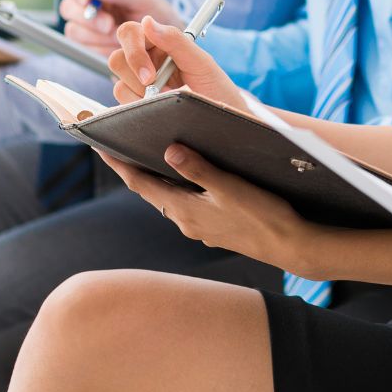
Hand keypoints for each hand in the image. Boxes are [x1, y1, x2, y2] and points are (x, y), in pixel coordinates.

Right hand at [56, 0, 178, 56]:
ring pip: (73, 30)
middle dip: (89, 19)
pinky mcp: (89, 47)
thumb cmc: (155, 14)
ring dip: (97, 36)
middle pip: (68, 7)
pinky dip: (101, 49)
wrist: (166, 44)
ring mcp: (86, 26)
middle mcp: (88, 4)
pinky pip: (83, 49)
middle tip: (111, 26)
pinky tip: (117, 47)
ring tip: (121, 37)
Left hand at [96, 143, 324, 272]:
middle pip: (151, 191)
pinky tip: (188, 179)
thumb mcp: (230, 188)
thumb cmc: (264, 216)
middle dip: (135, 168)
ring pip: (170, 199)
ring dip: (158, 179)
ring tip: (149, 157)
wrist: (291, 246)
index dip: (119, 165)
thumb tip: (168, 150)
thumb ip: (198, 169)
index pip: (141, 184)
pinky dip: (180, 188)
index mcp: (184, 211)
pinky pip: (187, 205)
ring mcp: (200, 228)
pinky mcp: (214, 229)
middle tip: (120, 145)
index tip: (100, 146)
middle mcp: (186, 222)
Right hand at [109, 16, 243, 107]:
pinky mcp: (136, 103)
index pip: (129, 33)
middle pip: (117, 59)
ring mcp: (139, 83)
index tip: (150, 76)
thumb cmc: (215, 89)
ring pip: (119, 84)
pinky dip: (140, 107)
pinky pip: (123, 104)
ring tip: (168, 99)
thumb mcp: (201, 63)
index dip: (134, 53)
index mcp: (160, 43)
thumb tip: (147, 21)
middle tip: (159, 91)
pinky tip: (159, 108)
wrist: (221, 120)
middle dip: (136, 76)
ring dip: (142, 95)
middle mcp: (146, 61)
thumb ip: (175, 40)